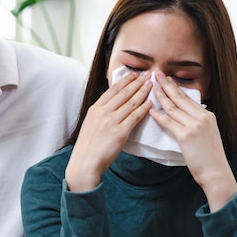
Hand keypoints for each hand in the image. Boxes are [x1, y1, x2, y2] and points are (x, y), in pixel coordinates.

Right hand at [65, 72, 151, 191]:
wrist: (85, 162)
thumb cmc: (88, 146)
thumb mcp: (90, 123)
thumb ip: (101, 113)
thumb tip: (112, 105)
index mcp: (95, 109)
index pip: (113, 90)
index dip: (125, 81)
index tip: (134, 74)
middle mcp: (103, 112)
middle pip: (123, 93)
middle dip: (137, 82)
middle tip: (147, 74)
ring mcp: (112, 121)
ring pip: (131, 102)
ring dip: (142, 92)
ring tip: (151, 85)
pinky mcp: (120, 133)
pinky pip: (134, 117)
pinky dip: (143, 109)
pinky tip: (150, 103)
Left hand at [149, 72, 236, 211]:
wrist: (217, 173)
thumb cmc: (210, 157)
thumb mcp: (208, 134)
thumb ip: (199, 123)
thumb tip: (188, 116)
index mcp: (208, 115)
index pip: (188, 98)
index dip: (176, 87)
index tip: (167, 79)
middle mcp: (202, 117)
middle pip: (180, 97)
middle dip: (166, 84)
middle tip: (156, 74)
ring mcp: (195, 125)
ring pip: (173, 107)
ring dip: (160, 96)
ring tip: (151, 87)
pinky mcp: (186, 136)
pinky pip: (169, 122)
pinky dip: (158, 115)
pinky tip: (151, 110)